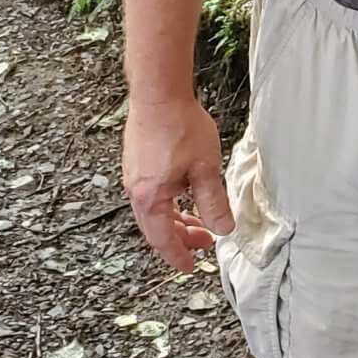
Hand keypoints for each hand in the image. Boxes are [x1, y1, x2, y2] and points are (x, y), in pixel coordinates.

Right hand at [123, 95, 232, 271]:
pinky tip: (184, 192)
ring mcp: (134, 174)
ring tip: (197, 218)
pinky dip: (168, 202)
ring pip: (154, 210)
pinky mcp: (137, 161)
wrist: (158, 91)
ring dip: (175, 219)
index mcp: (150, 197)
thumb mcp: (206, 168)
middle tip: (204, 241)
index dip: (179, 255)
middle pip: (156, 227)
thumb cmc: (178, 124)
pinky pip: (151, 193)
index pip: (163, 239)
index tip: (190, 265)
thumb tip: (223, 227)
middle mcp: (136, 189)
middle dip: (180, 237)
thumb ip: (214, 202)